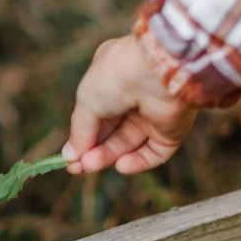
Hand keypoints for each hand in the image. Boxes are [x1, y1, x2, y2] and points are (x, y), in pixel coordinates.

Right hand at [65, 36, 201, 174]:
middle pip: (112, 133)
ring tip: (92, 164)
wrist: (158, 72)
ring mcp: (154, 114)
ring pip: (129, 144)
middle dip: (94, 151)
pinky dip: (138, 162)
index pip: (96, 115)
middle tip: (78, 168)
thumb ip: (79, 130)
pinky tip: (122, 165)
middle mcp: (134, 97)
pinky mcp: (171, 130)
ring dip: (110, 156)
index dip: (82, 137)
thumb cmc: (117, 76)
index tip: (68, 159)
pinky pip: (154, 153)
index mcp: (113, 81)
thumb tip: (69, 156)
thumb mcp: (87, 101)